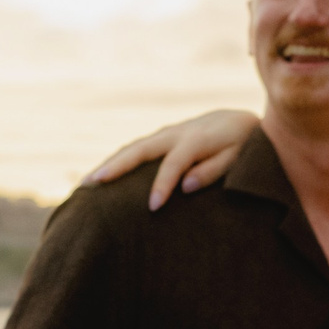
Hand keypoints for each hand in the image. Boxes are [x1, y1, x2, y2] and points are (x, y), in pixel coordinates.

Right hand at [88, 109, 259, 209]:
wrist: (239, 120)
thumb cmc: (242, 144)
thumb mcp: (238, 157)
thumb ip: (214, 169)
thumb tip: (186, 187)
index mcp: (196, 140)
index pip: (174, 163)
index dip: (163, 185)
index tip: (153, 207)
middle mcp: (176, 134)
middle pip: (140, 149)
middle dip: (116, 167)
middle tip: (93, 184)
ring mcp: (165, 134)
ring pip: (132, 148)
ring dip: (109, 163)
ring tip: (86, 183)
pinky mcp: (161, 138)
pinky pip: (135, 149)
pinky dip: (117, 161)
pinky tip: (101, 176)